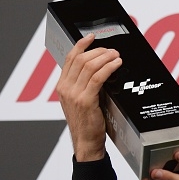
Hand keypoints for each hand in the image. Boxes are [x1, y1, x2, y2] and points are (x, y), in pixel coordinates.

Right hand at [55, 33, 121, 160]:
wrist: (86, 142)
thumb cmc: (87, 122)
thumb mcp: (80, 100)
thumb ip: (84, 85)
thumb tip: (99, 68)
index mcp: (62, 86)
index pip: (70, 59)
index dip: (81, 45)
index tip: (92, 37)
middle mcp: (65, 88)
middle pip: (81, 59)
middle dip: (98, 51)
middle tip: (112, 50)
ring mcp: (74, 94)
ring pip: (89, 66)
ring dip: (106, 57)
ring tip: (116, 55)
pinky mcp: (85, 100)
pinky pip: (98, 78)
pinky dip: (109, 68)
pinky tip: (116, 64)